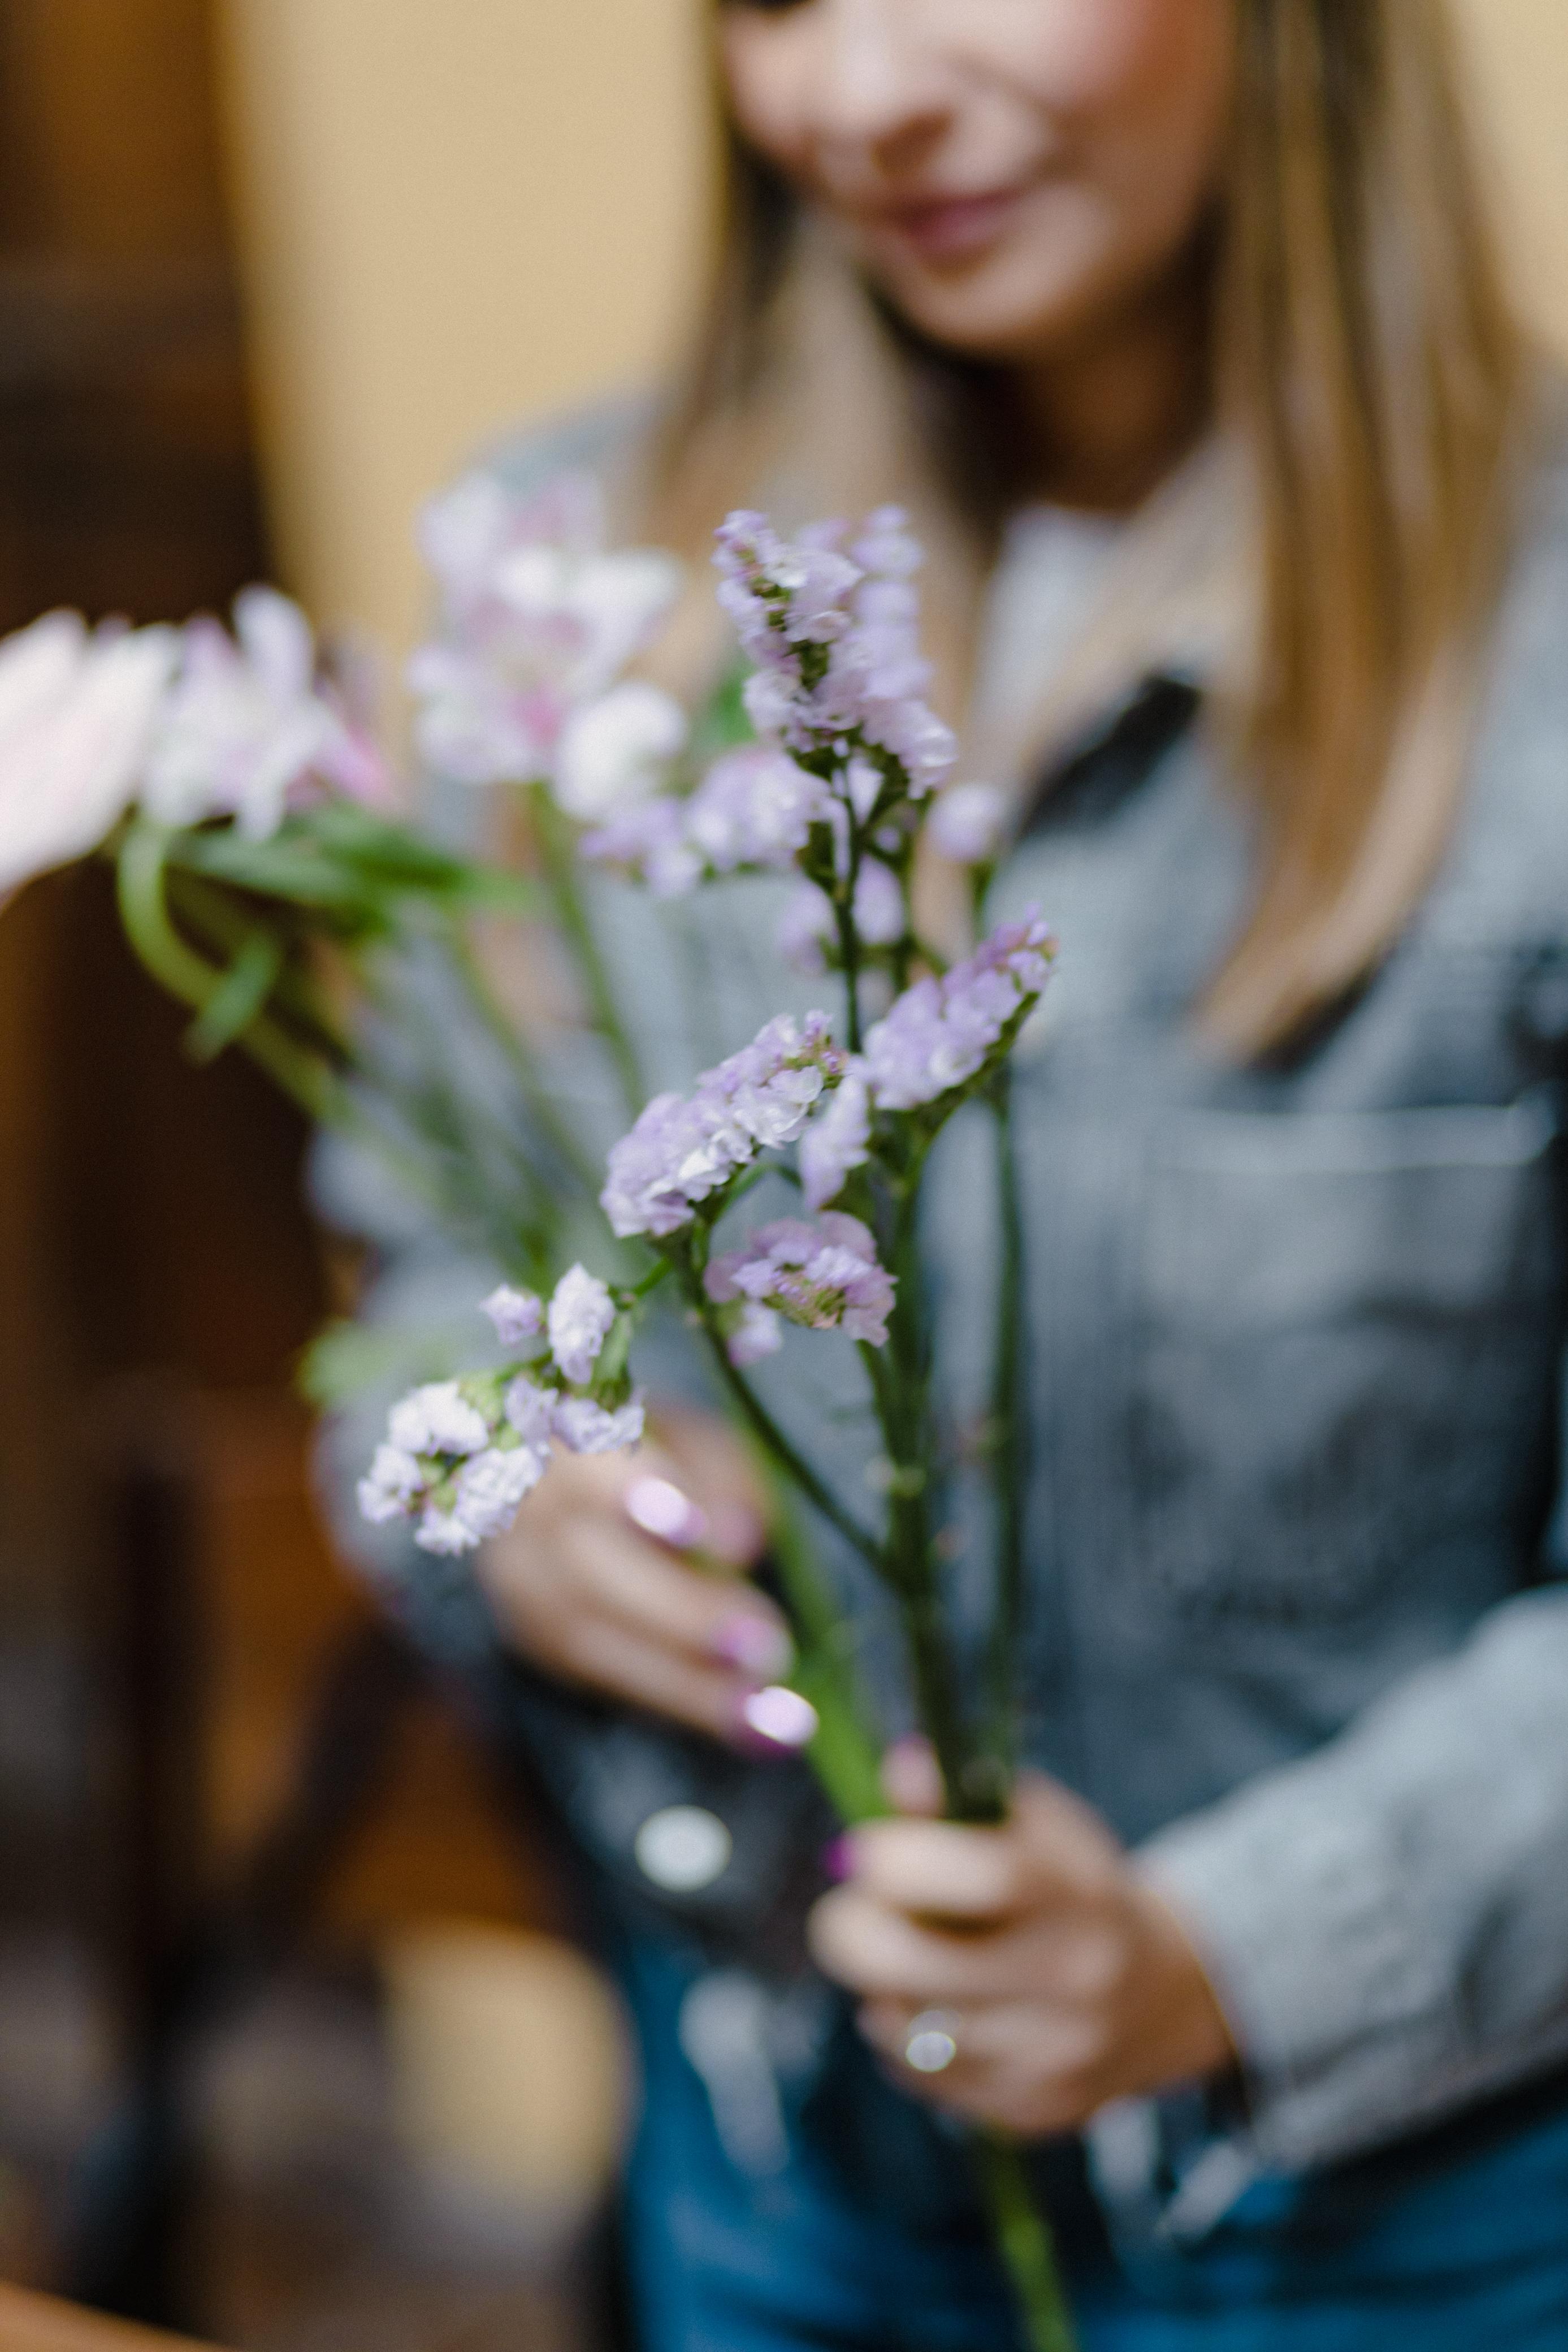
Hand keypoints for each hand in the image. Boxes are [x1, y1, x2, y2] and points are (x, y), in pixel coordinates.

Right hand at [475, 1405, 800, 1750]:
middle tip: (768, 1648)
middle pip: (583, 1563)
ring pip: (582, 1636)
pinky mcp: (525, 1631)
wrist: (568, 1478)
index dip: (640, 1490)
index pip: (583, 1454)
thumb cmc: (656, 1446)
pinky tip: (740, 1720)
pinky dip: (669, 1697)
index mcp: (557, 1425)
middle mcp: (516, 1500)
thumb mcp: (699, 1437)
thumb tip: (740, 1541)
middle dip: (682, 1612)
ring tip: (768, 1712)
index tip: (707, 1532)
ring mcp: (512, 1571)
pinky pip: (591, 1674)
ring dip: (682, 1682)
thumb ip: (722, 1474)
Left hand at [809, 1755, 1236, 2135]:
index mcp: (1084, 1896)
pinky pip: (921, 2076)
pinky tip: (932, 2004)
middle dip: (853, 1930)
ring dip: (878, 1986)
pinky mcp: (1029, 2112)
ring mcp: (1053, 2059)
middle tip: (850, 1906)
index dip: (905, 1857)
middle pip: (916, 1966)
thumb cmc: (1077, 1890)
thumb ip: (965, 1795)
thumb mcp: (1040, 1826)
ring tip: (899, 1954)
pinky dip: (905, 2037)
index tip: (866, 1848)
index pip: (991, 1877)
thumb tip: (901, 1767)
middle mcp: (1076, 1984)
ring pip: (905, 2028)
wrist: (1162, 1997)